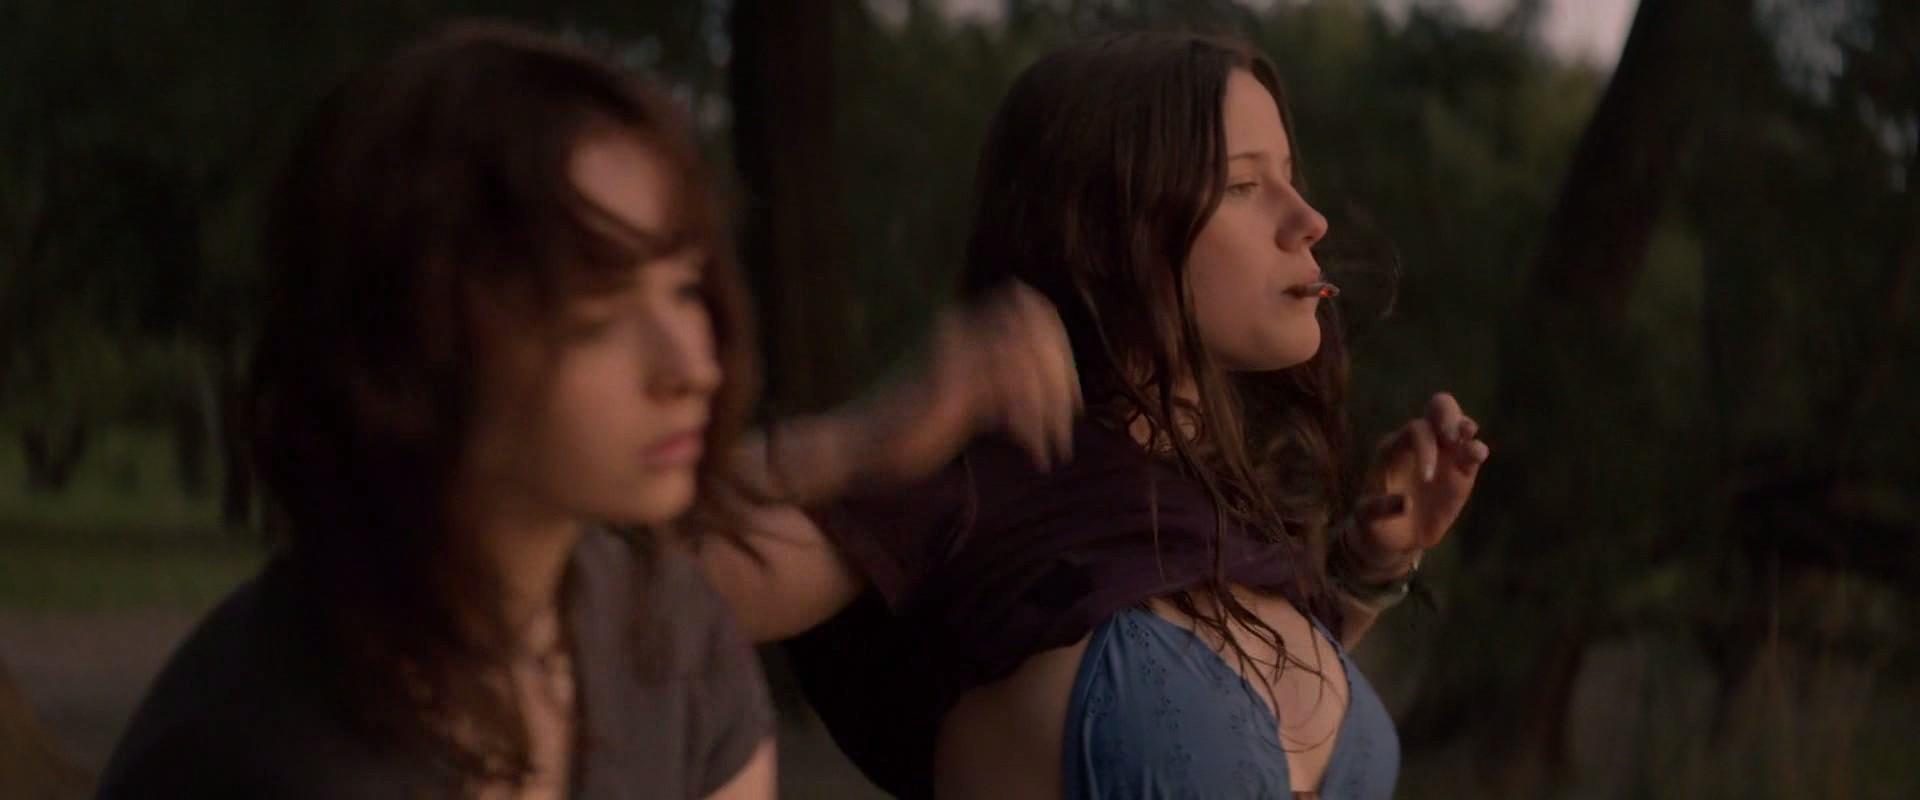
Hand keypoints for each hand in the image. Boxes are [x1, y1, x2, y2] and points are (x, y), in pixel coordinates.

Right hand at [860, 281, 1082, 478]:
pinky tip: (1035, 453)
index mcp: (962, 322)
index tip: (1067, 390)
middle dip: (1062, 377)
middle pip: (1038, 329)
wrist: (853, 444)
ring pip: (1029, 364)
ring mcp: (954, 355)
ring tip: (1054, 444)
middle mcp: (959, 328)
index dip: (1059, 345)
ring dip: (1051, 407)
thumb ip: (995, 377)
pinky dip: (1033, 426)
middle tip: (1069, 417)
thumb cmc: (905, 423)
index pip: (1033, 308)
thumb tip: (1049, 382)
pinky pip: (1011, 396)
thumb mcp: (960, 390)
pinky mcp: (950, 388)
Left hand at [1347, 392, 1489, 580]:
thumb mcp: (1367, 518)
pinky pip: (1472, 452)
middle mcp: (1420, 443)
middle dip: (1449, 415)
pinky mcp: (1461, 471)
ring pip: (1460, 424)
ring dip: (1466, 428)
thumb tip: (1406, 503)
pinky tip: (1477, 455)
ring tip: (1469, 445)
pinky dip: (1477, 450)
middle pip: (1439, 407)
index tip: (1427, 478)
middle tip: (1452, 437)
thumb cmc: (1374, 522)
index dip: (1426, 447)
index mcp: (1394, 447)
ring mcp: (1443, 454)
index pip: (1415, 430)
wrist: (1394, 538)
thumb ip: (1380, 509)